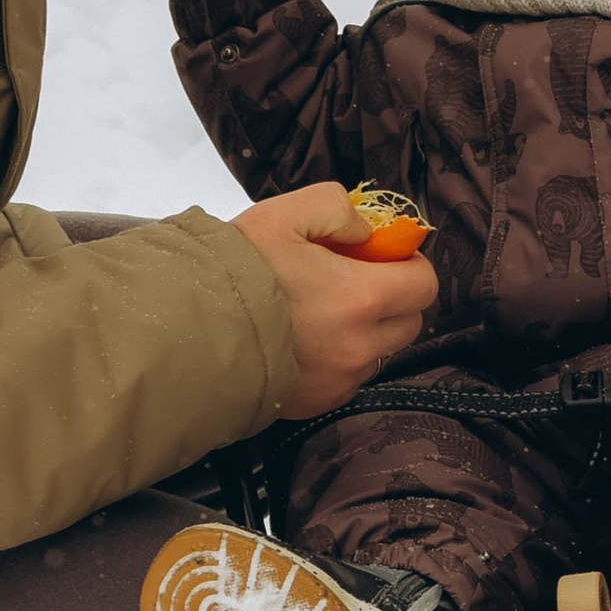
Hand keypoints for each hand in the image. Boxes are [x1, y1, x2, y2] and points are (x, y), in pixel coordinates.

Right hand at [233, 183, 437, 415]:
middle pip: (410, 323)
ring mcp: (340, 380)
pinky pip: (349, 378)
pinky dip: (339, 360)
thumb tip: (365, 230)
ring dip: (366, 332)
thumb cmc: (236, 270)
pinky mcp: (320, 402)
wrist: (186, 333)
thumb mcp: (282, 214)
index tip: (380, 256)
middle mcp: (359, 346)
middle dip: (392, 298)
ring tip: (321, 313)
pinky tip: (303, 343)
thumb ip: (336, 208)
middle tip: (353, 281)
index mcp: (360, 297)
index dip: (408, 264)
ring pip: (380, 353)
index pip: (424, 284)